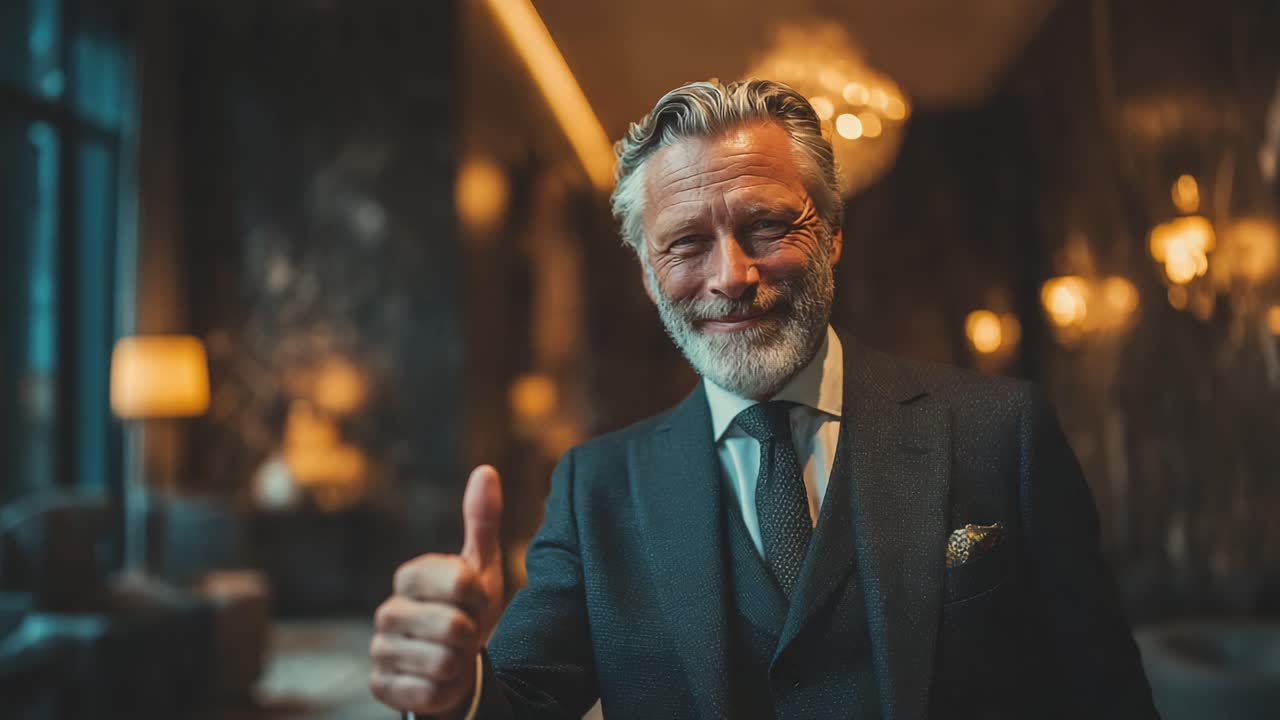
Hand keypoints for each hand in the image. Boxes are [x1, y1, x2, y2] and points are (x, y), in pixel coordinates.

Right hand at [370, 465, 504, 716]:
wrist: (454, 665)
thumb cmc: (467, 612)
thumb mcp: (481, 568)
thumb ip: (483, 520)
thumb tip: (485, 470)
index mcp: (410, 576)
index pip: (460, 582)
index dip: (479, 598)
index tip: (474, 602)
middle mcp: (387, 611)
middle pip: (454, 626)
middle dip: (473, 636)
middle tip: (465, 635)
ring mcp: (381, 650)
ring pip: (445, 662)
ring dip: (461, 665)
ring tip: (454, 657)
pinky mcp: (381, 686)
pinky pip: (429, 692)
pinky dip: (445, 691)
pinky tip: (439, 681)